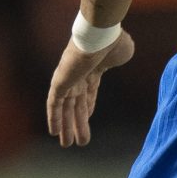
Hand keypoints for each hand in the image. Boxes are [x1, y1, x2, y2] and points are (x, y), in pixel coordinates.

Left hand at [47, 30, 134, 145]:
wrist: (101, 33)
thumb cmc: (114, 41)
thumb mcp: (122, 54)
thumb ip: (118, 61)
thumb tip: (117, 59)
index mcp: (94, 69)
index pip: (89, 92)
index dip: (88, 108)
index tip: (88, 119)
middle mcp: (79, 74)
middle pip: (77, 104)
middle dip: (77, 123)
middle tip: (77, 141)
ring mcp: (68, 78)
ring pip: (66, 108)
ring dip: (67, 126)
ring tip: (67, 144)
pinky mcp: (60, 81)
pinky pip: (54, 104)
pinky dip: (54, 118)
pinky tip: (54, 133)